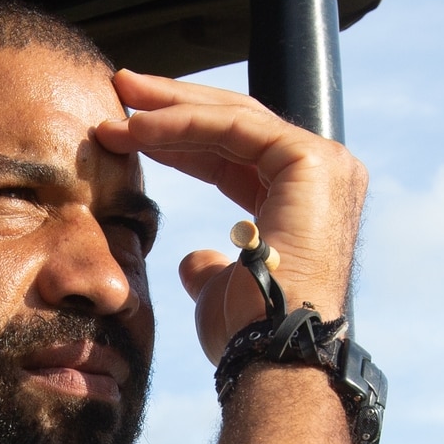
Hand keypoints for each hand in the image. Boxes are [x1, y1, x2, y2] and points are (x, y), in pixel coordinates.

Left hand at [96, 70, 368, 363]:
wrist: (269, 353)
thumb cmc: (246, 334)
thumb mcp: (221, 289)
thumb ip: (213, 265)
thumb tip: (195, 261)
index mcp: (302, 203)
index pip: (234, 154)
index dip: (179, 139)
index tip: (126, 130)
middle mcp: (322, 177)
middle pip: (236, 125)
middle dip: (173, 106)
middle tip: (121, 89)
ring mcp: (324, 165)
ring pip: (233, 117)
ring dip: (170, 107)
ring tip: (119, 100)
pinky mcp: (310, 160)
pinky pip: (234, 127)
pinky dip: (182, 123)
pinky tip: (138, 128)